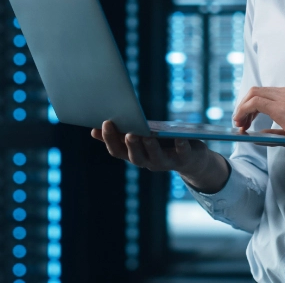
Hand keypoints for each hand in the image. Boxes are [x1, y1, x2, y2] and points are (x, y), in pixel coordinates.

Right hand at [91, 120, 207, 173]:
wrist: (191, 159)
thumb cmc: (161, 144)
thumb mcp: (140, 138)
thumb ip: (120, 135)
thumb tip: (94, 130)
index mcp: (135, 154)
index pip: (118, 151)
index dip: (110, 139)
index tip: (104, 122)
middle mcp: (148, 162)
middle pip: (136, 157)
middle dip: (130, 145)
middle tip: (128, 133)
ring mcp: (166, 162)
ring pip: (156, 159)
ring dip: (151, 148)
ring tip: (148, 136)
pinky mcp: (185, 158)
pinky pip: (183, 154)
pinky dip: (181, 146)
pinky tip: (180, 138)